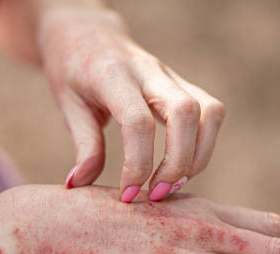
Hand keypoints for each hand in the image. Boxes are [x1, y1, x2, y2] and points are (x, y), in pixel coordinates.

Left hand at [37, 6, 224, 201]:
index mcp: (112, 75)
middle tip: (156, 195)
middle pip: (185, 113)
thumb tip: (79, 185)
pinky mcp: (185, 85)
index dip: (137, 164)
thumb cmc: (73, 69)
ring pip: (209, 112)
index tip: (127, 194)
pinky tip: (181, 165)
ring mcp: (171, 76)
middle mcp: (149, 71)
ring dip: (199, 156)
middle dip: (177, 163)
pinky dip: (204, 145)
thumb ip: (82, 144)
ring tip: (173, 184)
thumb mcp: (68, 104)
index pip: (138, 122)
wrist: (88, 32)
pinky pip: (211, 113)